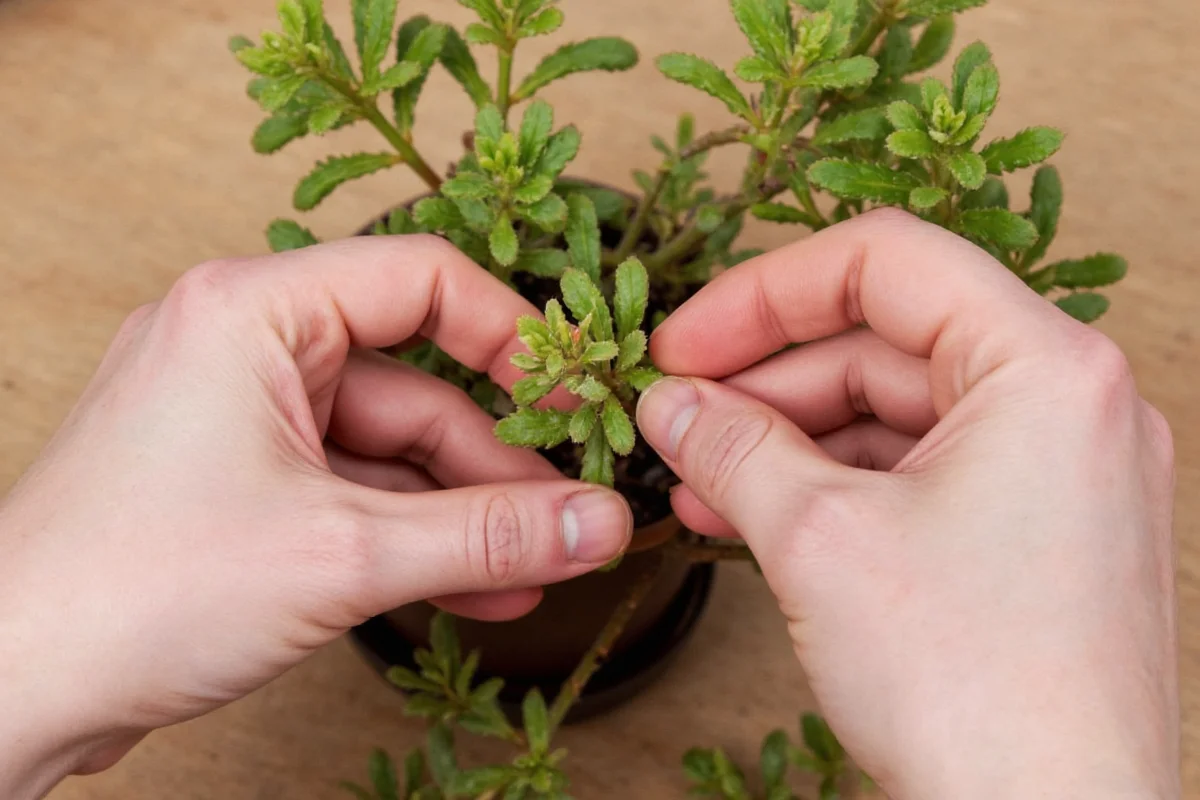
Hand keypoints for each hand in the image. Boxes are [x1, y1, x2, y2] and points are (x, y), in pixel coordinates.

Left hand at [0, 236, 630, 798]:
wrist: (6, 692)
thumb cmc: (134, 591)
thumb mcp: (343, 555)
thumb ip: (487, 534)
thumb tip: (599, 524)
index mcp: (252, 311)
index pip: (420, 279)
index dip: (512, 336)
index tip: (575, 401)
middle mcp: (246, 349)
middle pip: (414, 384)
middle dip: (496, 464)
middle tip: (569, 516)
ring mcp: (240, 421)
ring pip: (389, 452)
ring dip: (462, 516)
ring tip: (536, 568)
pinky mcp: (239, 486)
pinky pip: (352, 494)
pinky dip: (412, 540)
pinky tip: (478, 589)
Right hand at [639, 210, 1177, 798]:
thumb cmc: (978, 691)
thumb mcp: (818, 538)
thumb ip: (730, 445)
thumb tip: (668, 403)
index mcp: (1047, 368)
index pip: (886, 263)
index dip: (764, 295)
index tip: (683, 341)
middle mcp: (1068, 407)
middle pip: (882, 343)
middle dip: (763, 384)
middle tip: (675, 417)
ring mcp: (1054, 476)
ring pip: (890, 416)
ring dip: (784, 443)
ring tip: (696, 480)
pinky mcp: (1030, 537)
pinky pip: (913, 477)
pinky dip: (829, 490)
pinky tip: (750, 516)